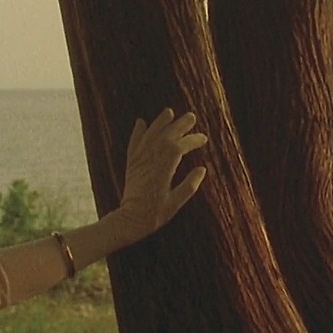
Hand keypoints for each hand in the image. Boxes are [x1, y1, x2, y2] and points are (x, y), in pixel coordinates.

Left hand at [110, 108, 207, 244]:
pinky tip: (140, 122)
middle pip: (165, 137)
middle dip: (179, 125)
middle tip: (191, 116)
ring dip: (159, 123)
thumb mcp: (176, 203)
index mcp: (163, 170)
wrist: (129, 220)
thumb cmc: (155, 214)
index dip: (192, 141)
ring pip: (150, 136)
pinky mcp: (132, 164)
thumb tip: (202, 169)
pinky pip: (134, 144)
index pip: (179, 148)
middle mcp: (150, 161)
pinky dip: (137, 132)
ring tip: (169, 111)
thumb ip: (189, 185)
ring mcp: (139, 161)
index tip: (203, 138)